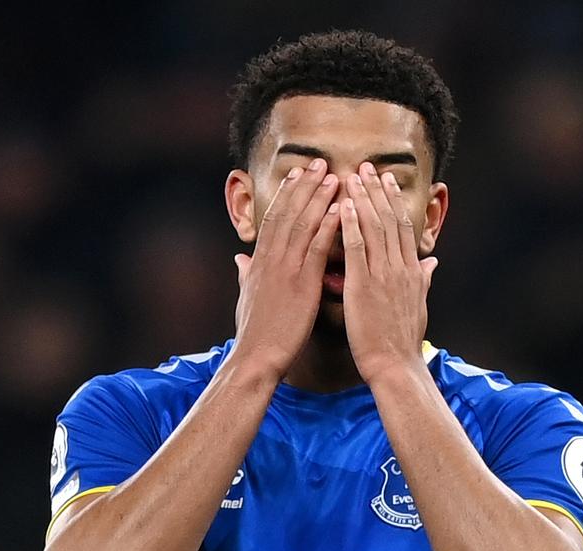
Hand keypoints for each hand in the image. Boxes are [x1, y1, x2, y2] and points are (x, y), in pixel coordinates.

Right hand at [231, 159, 340, 378]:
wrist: (256, 357)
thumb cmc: (254, 332)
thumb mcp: (246, 296)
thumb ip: (246, 273)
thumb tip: (240, 258)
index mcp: (261, 260)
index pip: (275, 217)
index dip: (288, 193)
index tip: (299, 174)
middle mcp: (272, 259)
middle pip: (289, 212)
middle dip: (305, 185)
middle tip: (319, 163)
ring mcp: (286, 269)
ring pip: (304, 224)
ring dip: (320, 198)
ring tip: (335, 176)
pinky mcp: (302, 284)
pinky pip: (317, 248)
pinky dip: (329, 226)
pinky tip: (342, 210)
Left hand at [340, 162, 437, 384]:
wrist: (395, 366)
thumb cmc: (402, 343)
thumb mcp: (419, 306)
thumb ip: (424, 279)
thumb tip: (432, 262)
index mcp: (412, 271)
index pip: (402, 226)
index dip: (392, 200)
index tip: (384, 180)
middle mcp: (400, 267)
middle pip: (389, 219)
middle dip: (377, 190)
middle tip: (366, 166)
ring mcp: (383, 274)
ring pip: (374, 227)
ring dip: (363, 198)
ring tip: (351, 176)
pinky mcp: (364, 285)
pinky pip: (357, 248)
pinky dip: (351, 224)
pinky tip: (344, 206)